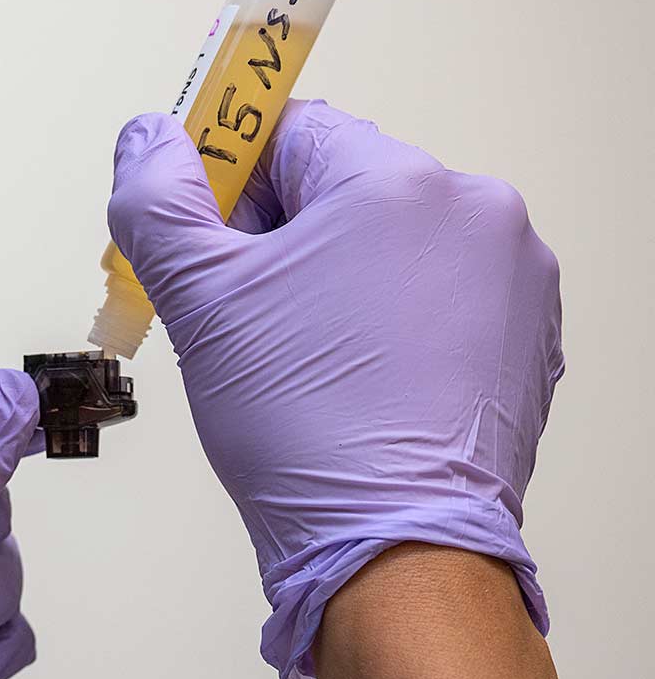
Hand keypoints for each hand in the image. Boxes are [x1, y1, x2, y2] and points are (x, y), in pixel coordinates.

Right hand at [107, 100, 562, 678]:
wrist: (396, 548)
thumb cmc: (304, 429)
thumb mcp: (198, 302)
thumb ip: (159, 201)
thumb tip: (147, 140)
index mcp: (396, 181)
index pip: (290, 131)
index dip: (228, 183)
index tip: (203, 240)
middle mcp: (476, 210)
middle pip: (347, 186)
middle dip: (284, 238)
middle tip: (241, 315)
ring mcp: (517, 275)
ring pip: (395, 243)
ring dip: (340, 279)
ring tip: (301, 359)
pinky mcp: (531, 335)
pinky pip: (443, 296)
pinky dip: (394, 321)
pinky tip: (357, 381)